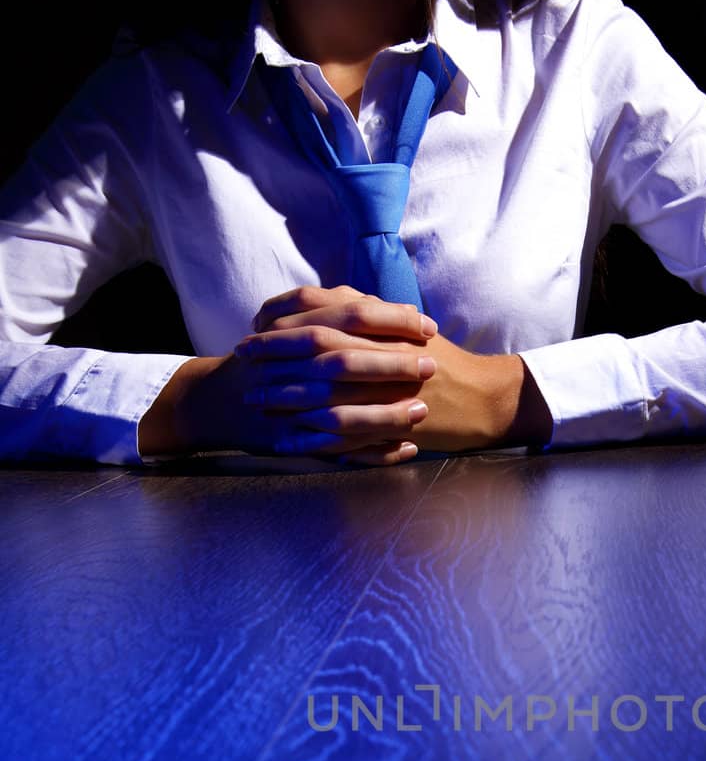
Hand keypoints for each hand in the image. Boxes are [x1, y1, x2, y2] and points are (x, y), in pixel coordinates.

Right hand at [139, 285, 437, 463]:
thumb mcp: (296, 325)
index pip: (351, 315)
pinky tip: (405, 450)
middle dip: (392, 364)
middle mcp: (291, 364)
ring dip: (386, 413)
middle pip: (346, 359)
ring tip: (422, 413)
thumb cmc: (268, 359)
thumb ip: (338, 312)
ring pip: (342, 411)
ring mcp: (290, 407)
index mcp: (298, 329)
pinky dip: (373, 453)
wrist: (218, 401)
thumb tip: (394, 308)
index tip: (428, 325)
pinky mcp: (294, 441)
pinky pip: (339, 451)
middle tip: (431, 366)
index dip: (393, 319)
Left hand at [240, 285, 552, 454]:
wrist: (485, 398)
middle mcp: (382, 350)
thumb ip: (369, 314)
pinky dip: (312, 438)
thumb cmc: (445, 363)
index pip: (324, 311)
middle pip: (316, 346)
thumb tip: (330, 299)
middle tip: (243, 359)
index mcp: (383, 324)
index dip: (284, 318)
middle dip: (274, 353)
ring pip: (324, 389)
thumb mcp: (406, 328)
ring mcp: (387, 388)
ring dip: (285, 396)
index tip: (255, 325)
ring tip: (256, 403)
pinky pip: (345, 432)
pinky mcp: (391, 423)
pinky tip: (286, 443)